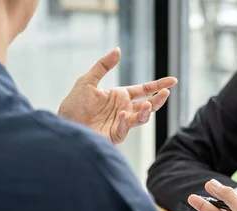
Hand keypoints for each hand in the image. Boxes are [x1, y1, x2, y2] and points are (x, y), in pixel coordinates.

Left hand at [58, 47, 177, 143]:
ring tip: (146, 106)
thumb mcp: (87, 81)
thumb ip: (103, 66)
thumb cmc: (74, 105)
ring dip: (146, 112)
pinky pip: (125, 129)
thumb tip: (118, 50)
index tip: (173, 80)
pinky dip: (126, 123)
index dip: (158, 85)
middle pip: (148, 104)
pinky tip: (122, 115)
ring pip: (141, 118)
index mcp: (120, 96)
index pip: (144, 90)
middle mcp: (124, 109)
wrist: (64, 125)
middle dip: (158, 99)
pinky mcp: (115, 135)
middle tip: (166, 93)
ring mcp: (121, 123)